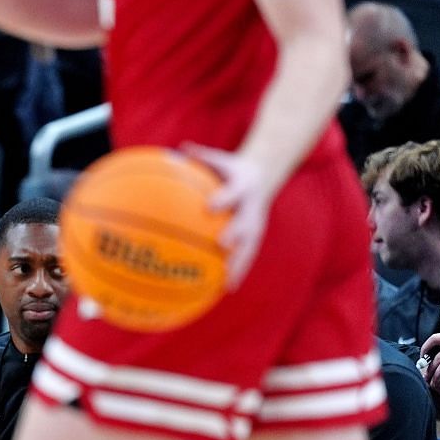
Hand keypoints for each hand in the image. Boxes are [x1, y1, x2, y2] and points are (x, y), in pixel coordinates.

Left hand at [183, 145, 275, 289]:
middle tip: (221, 244)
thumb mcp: (219, 159)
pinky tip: (225, 290)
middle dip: (235, 234)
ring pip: (249, 247)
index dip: (223, 199)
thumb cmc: (231, 169)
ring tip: (226, 281)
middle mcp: (252, 208)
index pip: (234, 192)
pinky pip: (247, 257)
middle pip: (246, 223)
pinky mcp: (256, 238)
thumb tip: (178, 149)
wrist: (262, 177)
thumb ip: (200, 155)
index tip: (209, 207)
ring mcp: (256, 225)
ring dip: (239, 263)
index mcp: (244, 186)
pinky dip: (238, 273)